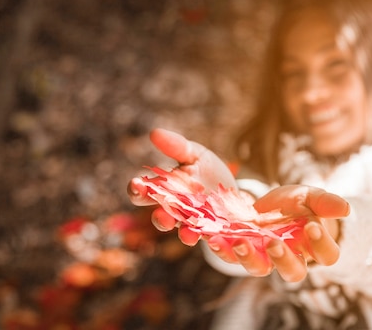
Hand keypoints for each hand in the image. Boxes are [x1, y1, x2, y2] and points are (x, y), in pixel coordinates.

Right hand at [127, 128, 236, 244]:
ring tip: (187, 233)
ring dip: (184, 234)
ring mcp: (194, 224)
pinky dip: (211, 240)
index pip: (143, 193)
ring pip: (184, 232)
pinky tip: (214, 237)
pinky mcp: (214, 232)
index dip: (136, 190)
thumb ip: (177, 147)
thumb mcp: (195, 155)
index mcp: (165, 191)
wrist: (235, 191)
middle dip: (160, 218)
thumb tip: (154, 132)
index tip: (137, 184)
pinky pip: (210, 239)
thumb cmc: (207, 171)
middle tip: (161, 215)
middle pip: (160, 218)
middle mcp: (176, 211)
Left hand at [206, 185, 349, 281]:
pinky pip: (231, 257)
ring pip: (260, 269)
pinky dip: (221, 249)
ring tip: (239, 242)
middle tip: (274, 243)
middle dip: (283, 259)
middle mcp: (291, 258)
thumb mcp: (311, 197)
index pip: (326, 255)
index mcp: (314, 247)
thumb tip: (345, 209)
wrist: (272, 205)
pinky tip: (213, 237)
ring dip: (248, 258)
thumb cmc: (298, 204)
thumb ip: (325, 202)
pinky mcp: (242, 252)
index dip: (321, 244)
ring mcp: (265, 257)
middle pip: (293, 272)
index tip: (312, 225)